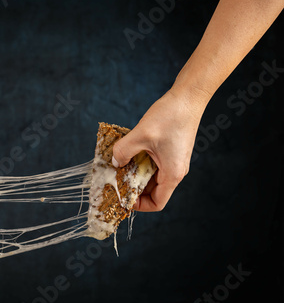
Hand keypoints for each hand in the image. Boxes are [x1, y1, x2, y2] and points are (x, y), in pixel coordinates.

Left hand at [112, 89, 205, 211]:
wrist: (188, 97)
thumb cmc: (170, 116)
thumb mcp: (140, 135)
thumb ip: (124, 151)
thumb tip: (114, 162)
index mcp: (172, 174)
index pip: (157, 203)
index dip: (139, 205)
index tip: (122, 196)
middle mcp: (174, 170)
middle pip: (152, 191)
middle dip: (132, 187)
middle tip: (114, 179)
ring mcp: (173, 160)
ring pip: (150, 176)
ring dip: (134, 172)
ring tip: (118, 165)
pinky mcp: (169, 150)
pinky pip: (152, 163)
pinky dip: (139, 161)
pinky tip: (127, 151)